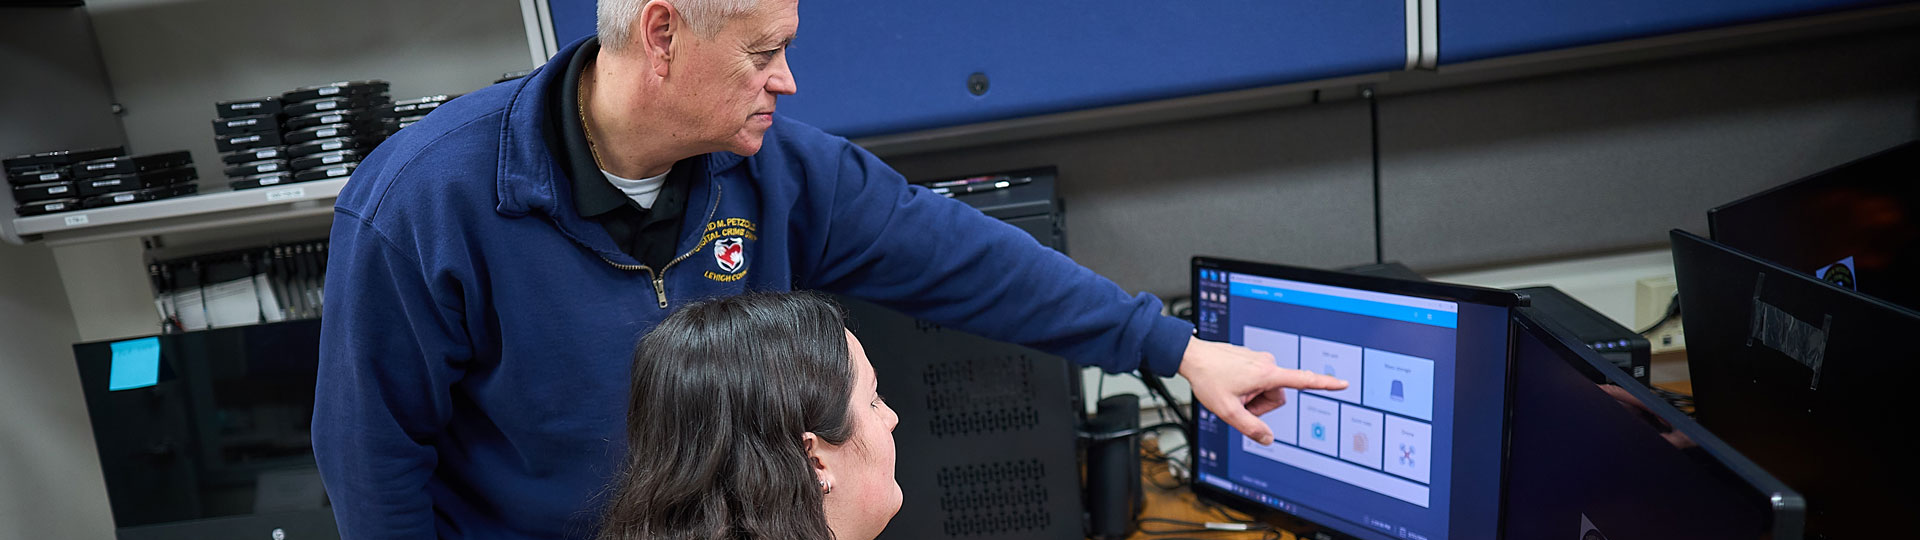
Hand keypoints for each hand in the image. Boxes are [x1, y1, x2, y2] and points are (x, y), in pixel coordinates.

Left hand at [1178, 337, 1348, 444]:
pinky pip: (1256, 381)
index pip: (1302, 381)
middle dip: (1260, 405)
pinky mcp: (1252, 359)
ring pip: (1266, 390)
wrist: (1192, 357)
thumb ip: (1250, 428)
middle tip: (1237, 402)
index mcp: (1266, 374)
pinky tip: (1228, 383)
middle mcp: (1267, 363)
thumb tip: (1268, 439)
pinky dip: (1246, 387)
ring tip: (1231, 391)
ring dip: (1252, 397)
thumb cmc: (1208, 379)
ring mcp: (1259, 360)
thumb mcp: (1227, 411)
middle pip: (1277, 397)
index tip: (1343, 383)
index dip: (1325, 384)